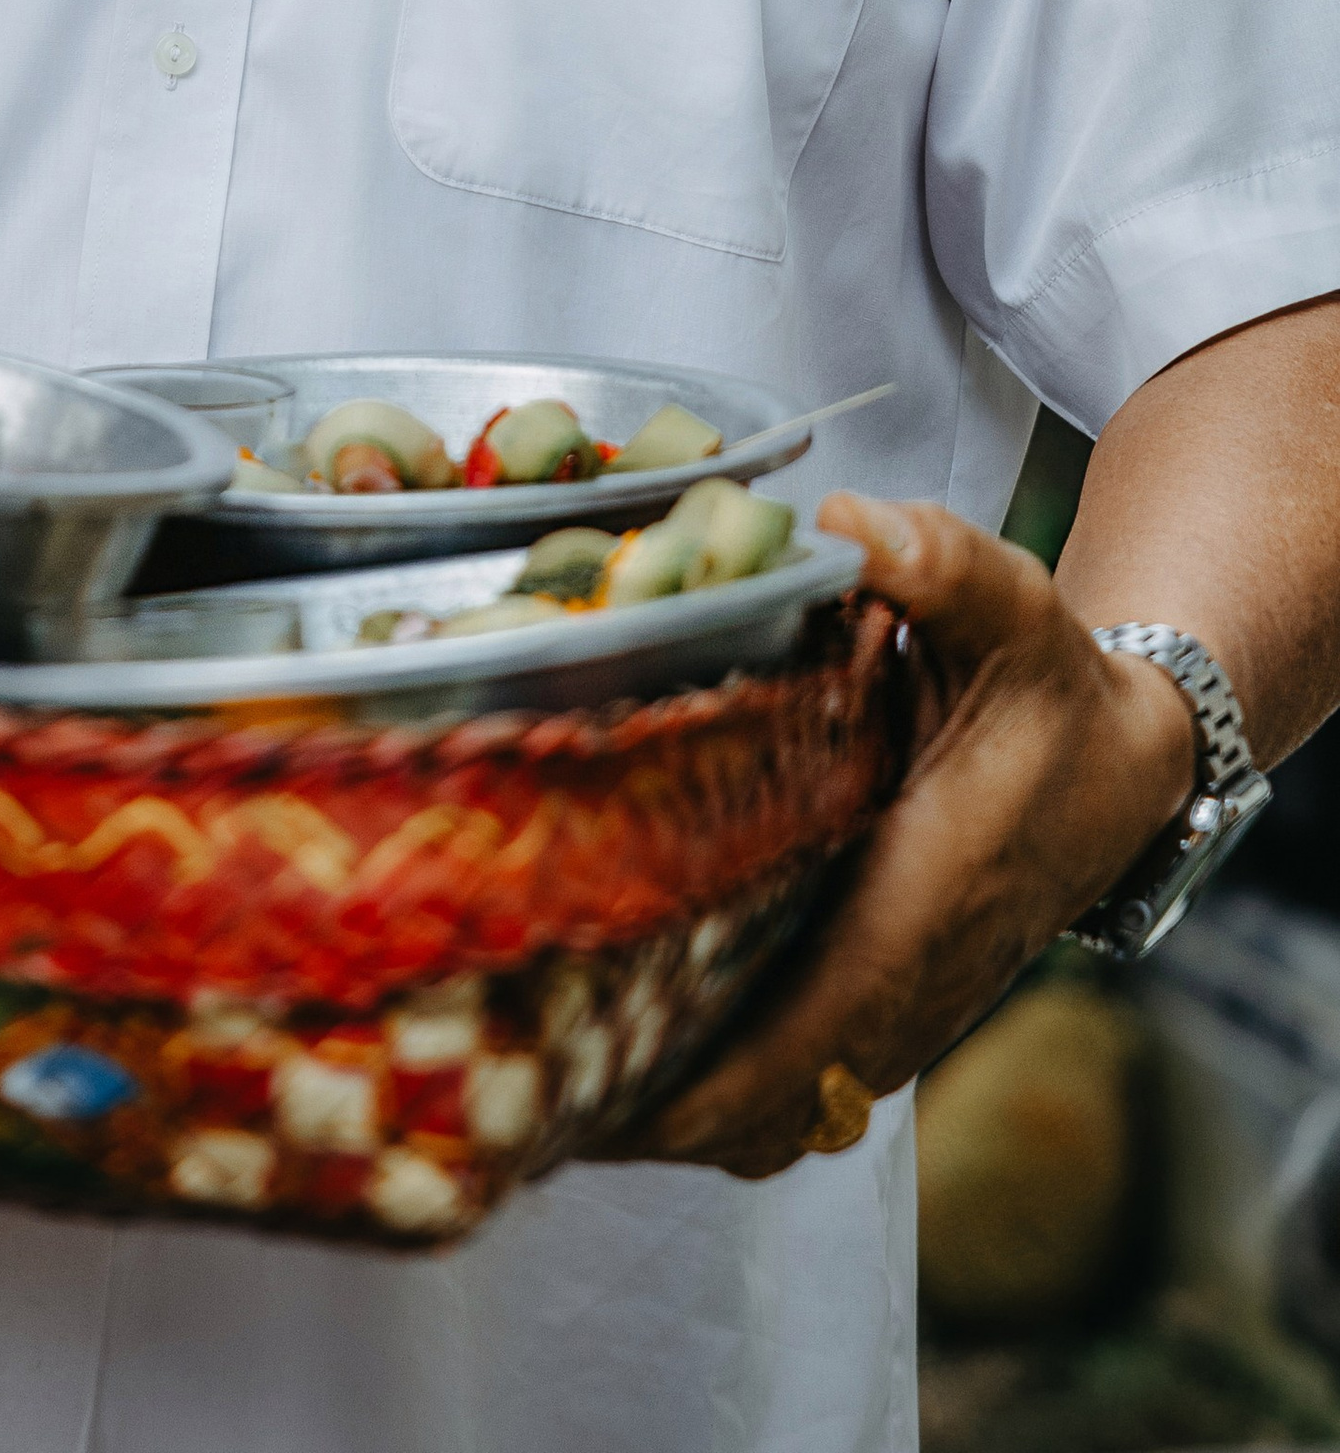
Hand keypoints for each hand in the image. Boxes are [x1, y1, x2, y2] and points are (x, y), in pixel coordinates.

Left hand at [605, 493, 1198, 1179]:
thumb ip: (935, 563)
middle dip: (645, 1108)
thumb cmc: (1051, 685)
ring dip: (668, 1104)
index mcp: (919, 906)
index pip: (802, 1041)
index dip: (700, 1087)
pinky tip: (619, 1034)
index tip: (598, 1100)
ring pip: (770, 1113)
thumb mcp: (1006, 607)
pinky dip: (708, 1086)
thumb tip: (847, 524)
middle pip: (761, 1107)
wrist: (1119, 766)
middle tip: (517, 1064)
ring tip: (542, 1058)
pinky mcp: (878, 1008)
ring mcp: (893, 1014)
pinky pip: (785, 1083)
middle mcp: (903, 986)